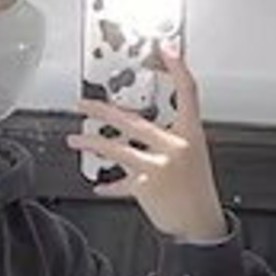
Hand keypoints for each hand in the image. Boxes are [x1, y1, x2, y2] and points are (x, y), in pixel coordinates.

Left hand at [65, 41, 227, 240]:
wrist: (201, 226)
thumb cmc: (196, 191)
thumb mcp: (192, 158)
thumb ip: (168, 143)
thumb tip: (139, 135)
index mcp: (191, 135)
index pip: (188, 93)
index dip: (179, 69)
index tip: (167, 49)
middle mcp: (175, 147)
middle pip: (134, 120)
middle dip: (103, 111)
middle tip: (83, 105)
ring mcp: (160, 166)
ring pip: (117, 148)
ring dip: (91, 144)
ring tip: (74, 141)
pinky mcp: (147, 187)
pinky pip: (120, 183)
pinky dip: (109, 186)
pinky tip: (99, 186)